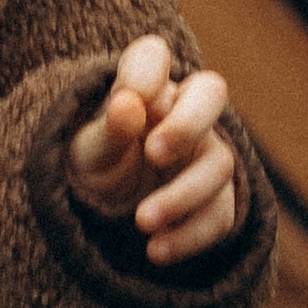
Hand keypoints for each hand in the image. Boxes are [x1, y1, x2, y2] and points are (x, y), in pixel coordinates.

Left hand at [64, 33, 238, 265]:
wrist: (101, 222)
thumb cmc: (93, 169)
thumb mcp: (86, 153)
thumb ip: (108, 128)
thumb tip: (130, 103)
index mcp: (143, 91)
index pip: (152, 56)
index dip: (146, 71)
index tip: (127, 100)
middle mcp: (182, 114)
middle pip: (211, 92)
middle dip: (187, 124)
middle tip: (155, 154)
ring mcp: (206, 155)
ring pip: (218, 164)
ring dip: (181, 196)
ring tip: (141, 223)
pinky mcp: (217, 201)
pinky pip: (221, 215)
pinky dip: (189, 235)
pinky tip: (156, 251)